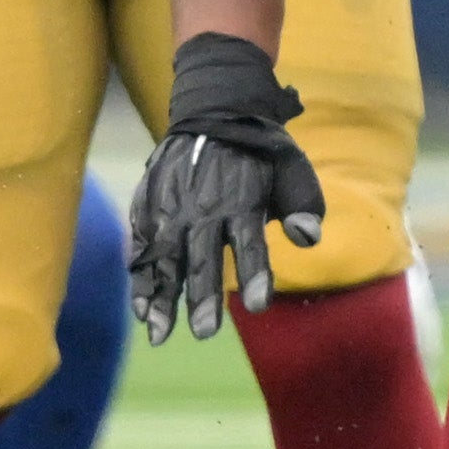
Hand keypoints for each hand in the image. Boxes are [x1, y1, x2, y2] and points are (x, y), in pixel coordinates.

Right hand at [127, 34, 325, 343]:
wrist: (212, 114)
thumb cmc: (261, 154)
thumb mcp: (294, 170)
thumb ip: (303, 206)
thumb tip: (307, 238)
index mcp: (243, 200)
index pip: (251, 243)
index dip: (256, 274)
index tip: (259, 305)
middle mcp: (203, 208)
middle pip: (203, 257)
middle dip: (204, 296)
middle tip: (206, 332)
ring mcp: (171, 209)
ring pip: (166, 259)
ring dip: (163, 298)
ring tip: (161, 334)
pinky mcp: (148, 208)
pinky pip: (142, 249)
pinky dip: (140, 280)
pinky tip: (142, 310)